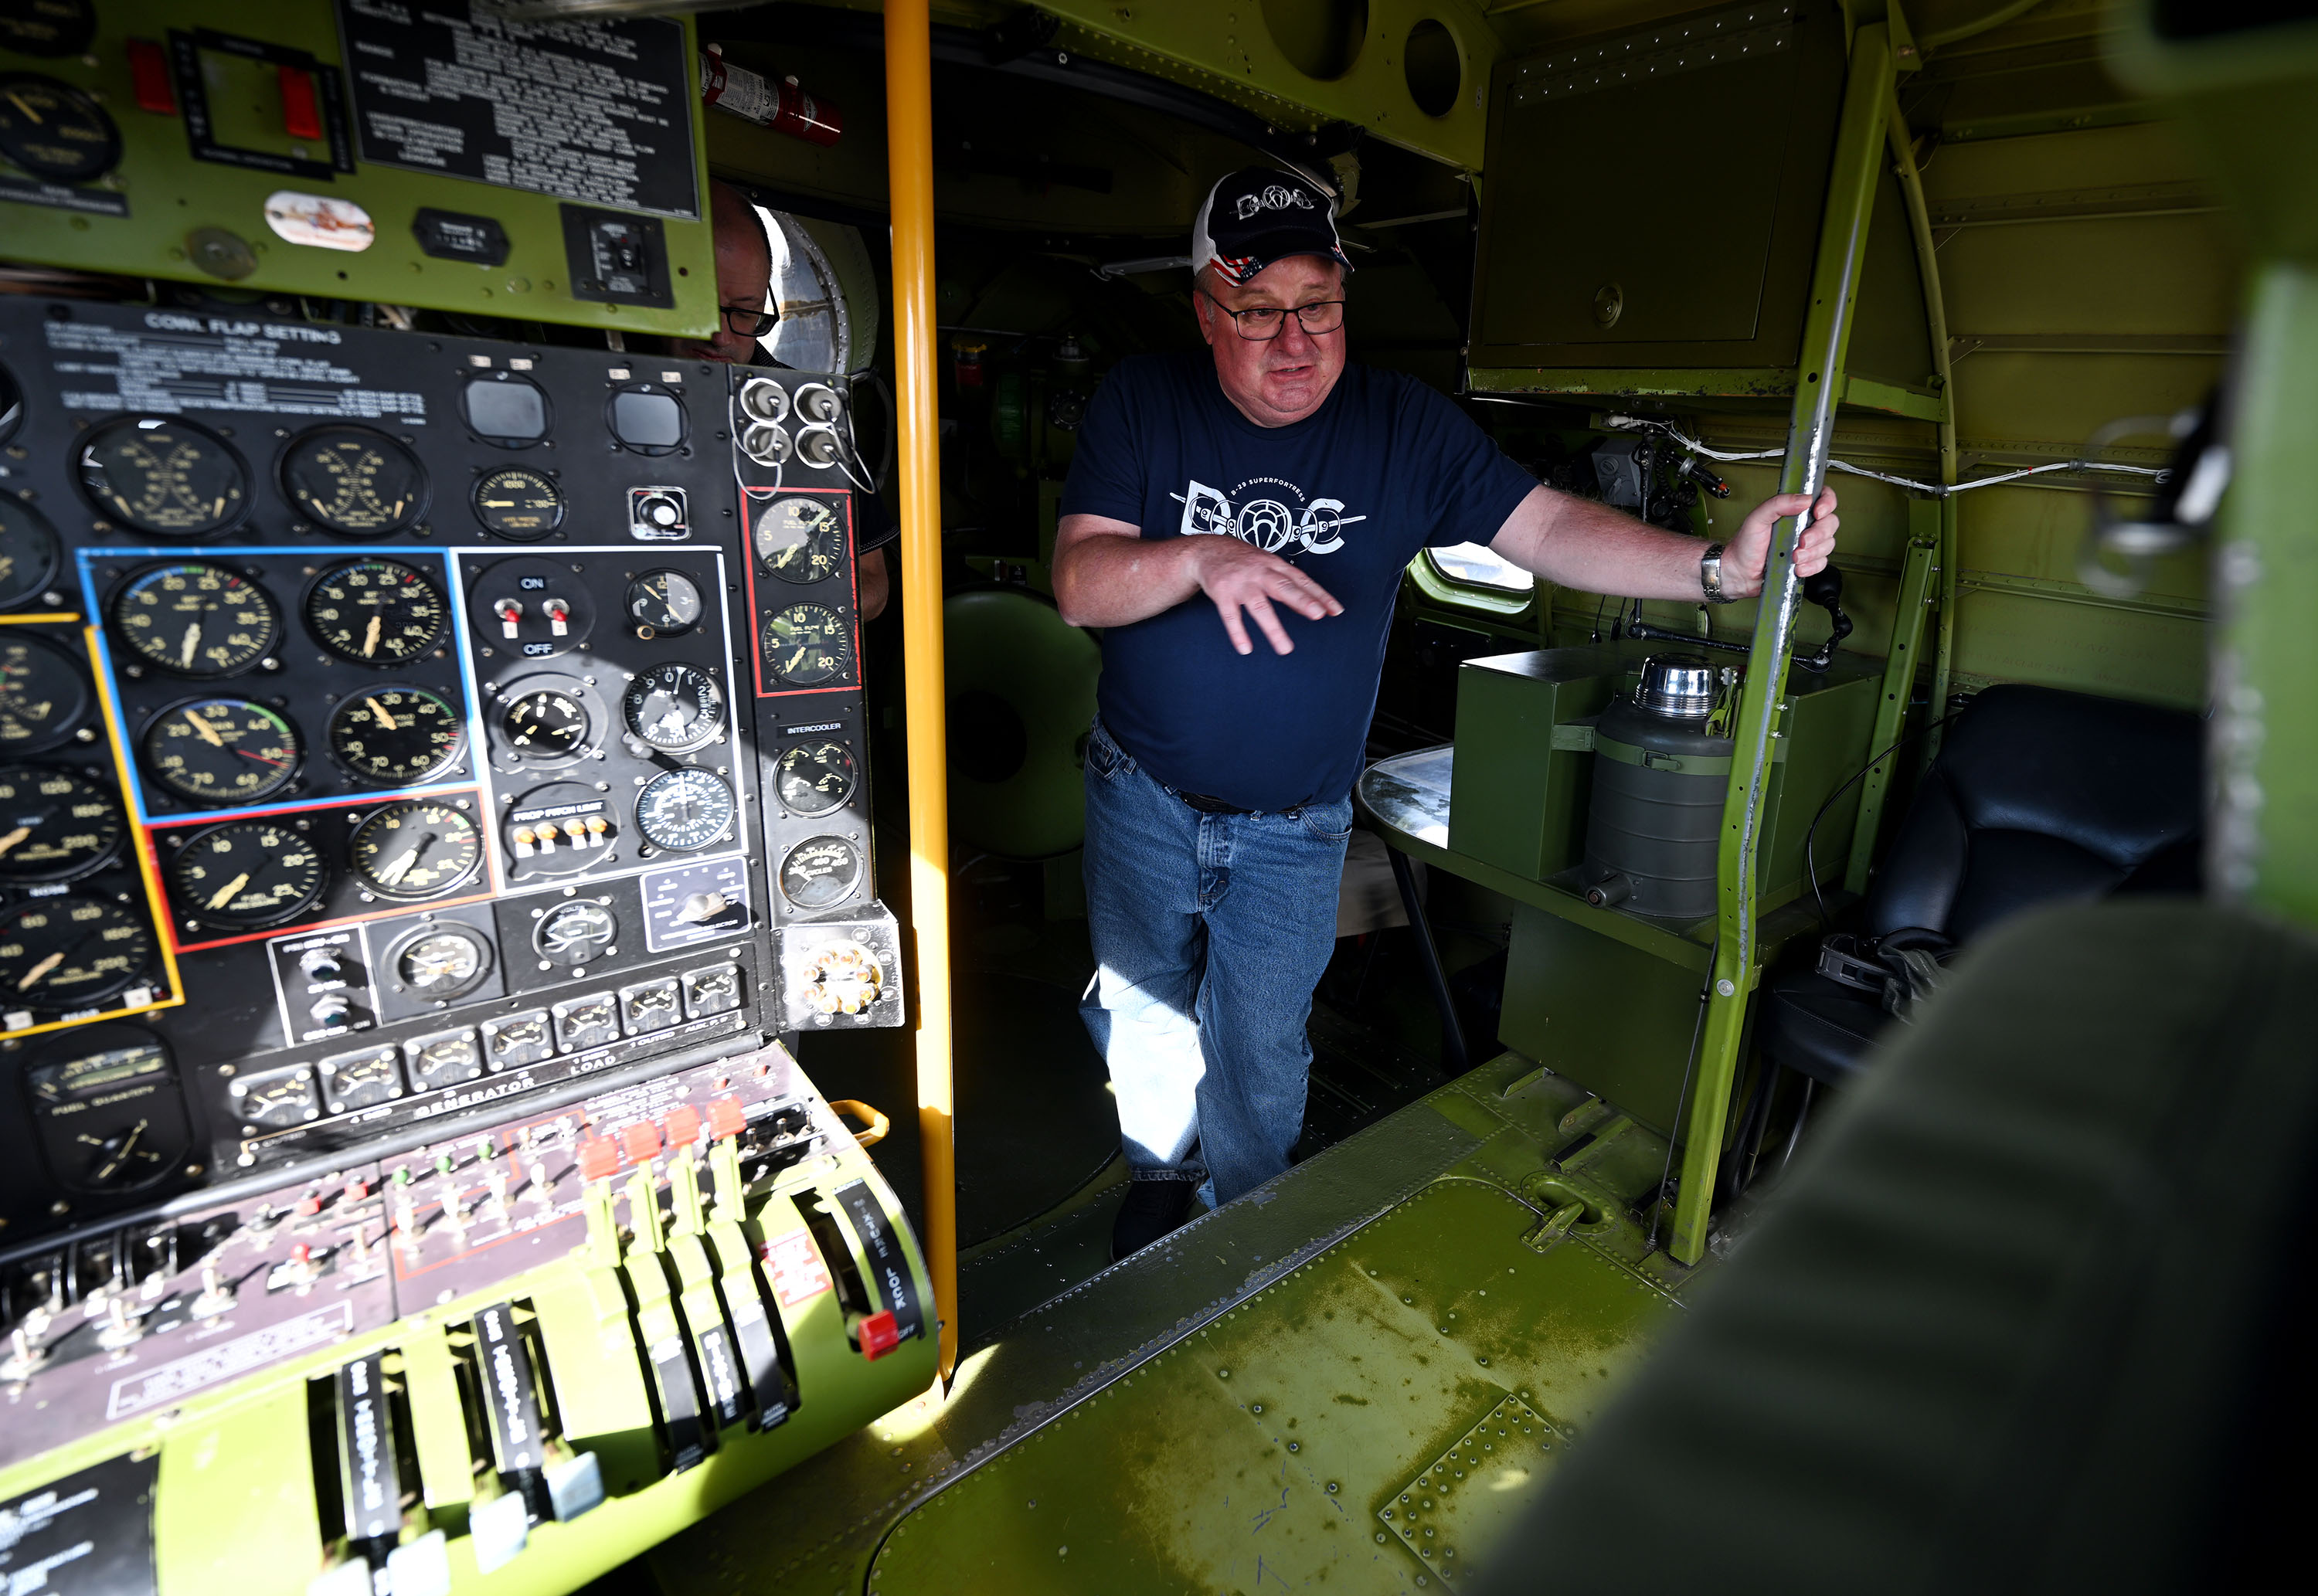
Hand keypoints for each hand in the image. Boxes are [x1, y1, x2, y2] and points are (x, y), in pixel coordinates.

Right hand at [1186, 536, 1342, 654]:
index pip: (1301, 580)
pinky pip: (1231, 616)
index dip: (1319, 595)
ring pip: (1259, 606)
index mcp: (1274, 565)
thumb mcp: (1268, 563)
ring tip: (1285, 648)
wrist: (1207, 550)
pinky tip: (1246, 648)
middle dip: (1301, 600)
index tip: (1335, 611)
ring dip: (1273, 628)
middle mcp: (1260, 572)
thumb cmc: (1243, 560)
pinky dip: (1238, 632)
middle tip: (1317, 614)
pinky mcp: (1222, 593)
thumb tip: (1317, 606)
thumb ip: (1290, 583)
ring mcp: (1240, 583)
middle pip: (1283, 587)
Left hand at [1722, 487, 1838, 598]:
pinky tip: (1796, 567)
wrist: (1740, 573)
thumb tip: (1803, 499)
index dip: (1827, 503)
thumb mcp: (1757, 518)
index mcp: (1794, 510)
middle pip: (1830, 523)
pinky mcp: (1807, 562)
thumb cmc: (1745, 545)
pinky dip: (1811, 566)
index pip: (1822, 498)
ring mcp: (1807, 544)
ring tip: (1793, 557)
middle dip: (1817, 534)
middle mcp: (1804, 525)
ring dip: (1812, 553)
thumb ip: (1778, 504)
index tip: (1818, 512)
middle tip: (1800, 541)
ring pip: (1827, 544)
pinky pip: (1821, 563)